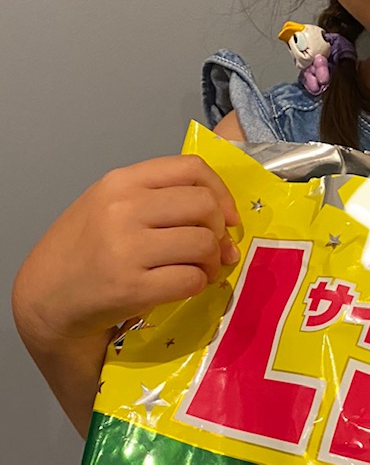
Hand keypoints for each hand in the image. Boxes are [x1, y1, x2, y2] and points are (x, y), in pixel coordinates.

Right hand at [13, 154, 240, 345]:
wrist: (46, 297)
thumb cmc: (85, 249)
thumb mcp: (112, 206)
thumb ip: (163, 201)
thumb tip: (228, 221)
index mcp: (121, 182)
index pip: (191, 168)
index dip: (220, 191)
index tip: (226, 216)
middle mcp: (122, 209)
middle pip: (204, 206)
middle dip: (218, 231)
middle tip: (211, 249)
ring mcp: (126, 248)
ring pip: (203, 243)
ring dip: (212, 261)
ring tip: (201, 270)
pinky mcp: (132, 287)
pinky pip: (191, 279)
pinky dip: (198, 284)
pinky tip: (185, 286)